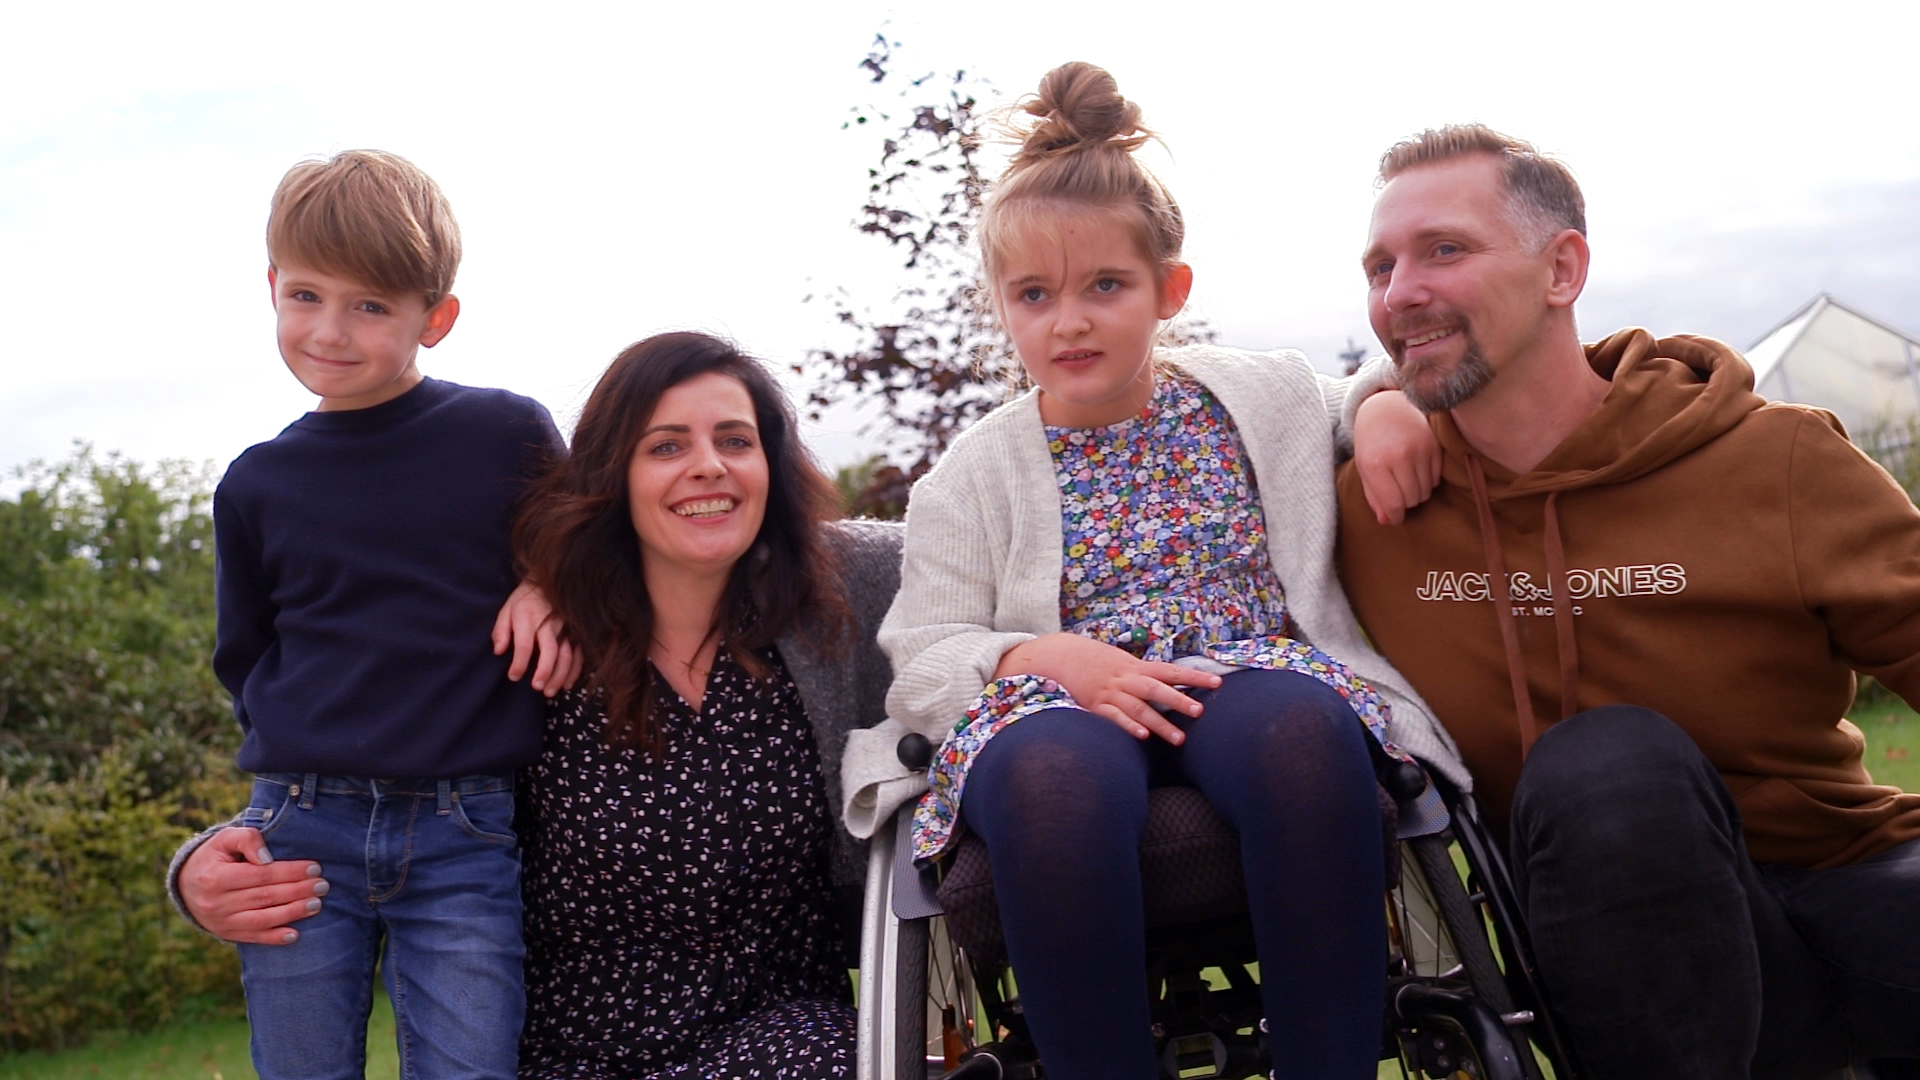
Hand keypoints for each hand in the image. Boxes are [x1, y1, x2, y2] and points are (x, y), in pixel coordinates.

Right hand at [179, 827, 327, 944]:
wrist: (186, 884)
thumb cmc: (214, 857)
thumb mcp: (224, 839)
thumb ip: (247, 839)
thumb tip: (268, 857)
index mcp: (215, 877)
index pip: (261, 875)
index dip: (290, 872)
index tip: (314, 867)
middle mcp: (216, 903)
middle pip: (265, 897)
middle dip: (298, 891)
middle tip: (323, 886)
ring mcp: (220, 922)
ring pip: (262, 919)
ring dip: (293, 913)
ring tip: (316, 905)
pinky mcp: (226, 934)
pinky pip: (253, 937)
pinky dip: (275, 938)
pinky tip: (295, 934)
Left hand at [492, 581, 583, 695]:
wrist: (548, 582)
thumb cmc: (524, 601)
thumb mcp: (507, 610)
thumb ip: (501, 631)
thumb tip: (499, 652)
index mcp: (528, 617)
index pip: (524, 644)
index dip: (519, 663)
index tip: (514, 676)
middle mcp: (548, 623)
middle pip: (550, 650)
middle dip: (545, 671)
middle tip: (538, 688)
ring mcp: (565, 628)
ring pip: (567, 654)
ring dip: (560, 675)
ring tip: (550, 691)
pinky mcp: (575, 632)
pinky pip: (578, 653)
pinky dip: (575, 670)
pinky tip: (567, 684)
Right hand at [993, 633, 1221, 744]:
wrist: (1058, 656)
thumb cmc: (1095, 662)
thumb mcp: (1122, 663)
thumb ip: (1144, 674)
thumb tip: (1173, 682)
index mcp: (1135, 667)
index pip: (1171, 671)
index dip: (1194, 676)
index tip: (1218, 682)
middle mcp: (1125, 679)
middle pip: (1156, 689)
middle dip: (1179, 701)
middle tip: (1200, 712)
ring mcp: (1109, 693)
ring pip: (1139, 708)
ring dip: (1160, 724)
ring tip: (1179, 739)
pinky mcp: (1094, 707)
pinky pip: (1113, 718)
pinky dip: (1128, 727)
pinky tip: (1142, 738)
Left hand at [1354, 390, 1441, 524]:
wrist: (1385, 408)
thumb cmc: (1371, 442)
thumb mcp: (1365, 469)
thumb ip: (1374, 496)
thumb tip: (1387, 520)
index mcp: (1376, 464)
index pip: (1394, 503)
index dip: (1396, 516)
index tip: (1396, 517)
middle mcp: (1399, 456)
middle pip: (1412, 499)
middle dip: (1405, 503)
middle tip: (1399, 494)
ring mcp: (1419, 449)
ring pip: (1426, 491)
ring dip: (1417, 493)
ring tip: (1406, 482)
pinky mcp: (1434, 445)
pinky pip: (1436, 478)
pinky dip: (1428, 481)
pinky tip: (1417, 471)